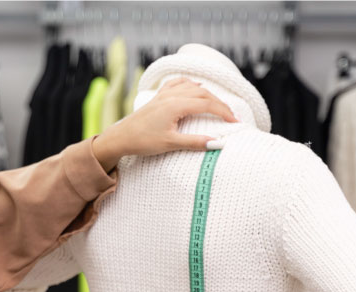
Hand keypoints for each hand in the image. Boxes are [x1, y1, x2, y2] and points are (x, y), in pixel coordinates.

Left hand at [92, 77, 237, 170]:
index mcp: (176, 105)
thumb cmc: (142, 141)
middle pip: (203, 94)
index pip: (207, 104)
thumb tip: (218, 144)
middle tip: (231, 116)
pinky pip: (178, 84)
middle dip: (219, 104)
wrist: (120, 138)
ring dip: (207, 94)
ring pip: (192, 87)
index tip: (235, 121)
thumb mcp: (171, 144)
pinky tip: (195, 87)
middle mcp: (171, 96)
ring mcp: (164, 94)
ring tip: (218, 105)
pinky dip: (190, 84)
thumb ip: (195, 142)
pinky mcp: (158, 97)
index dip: (224, 112)